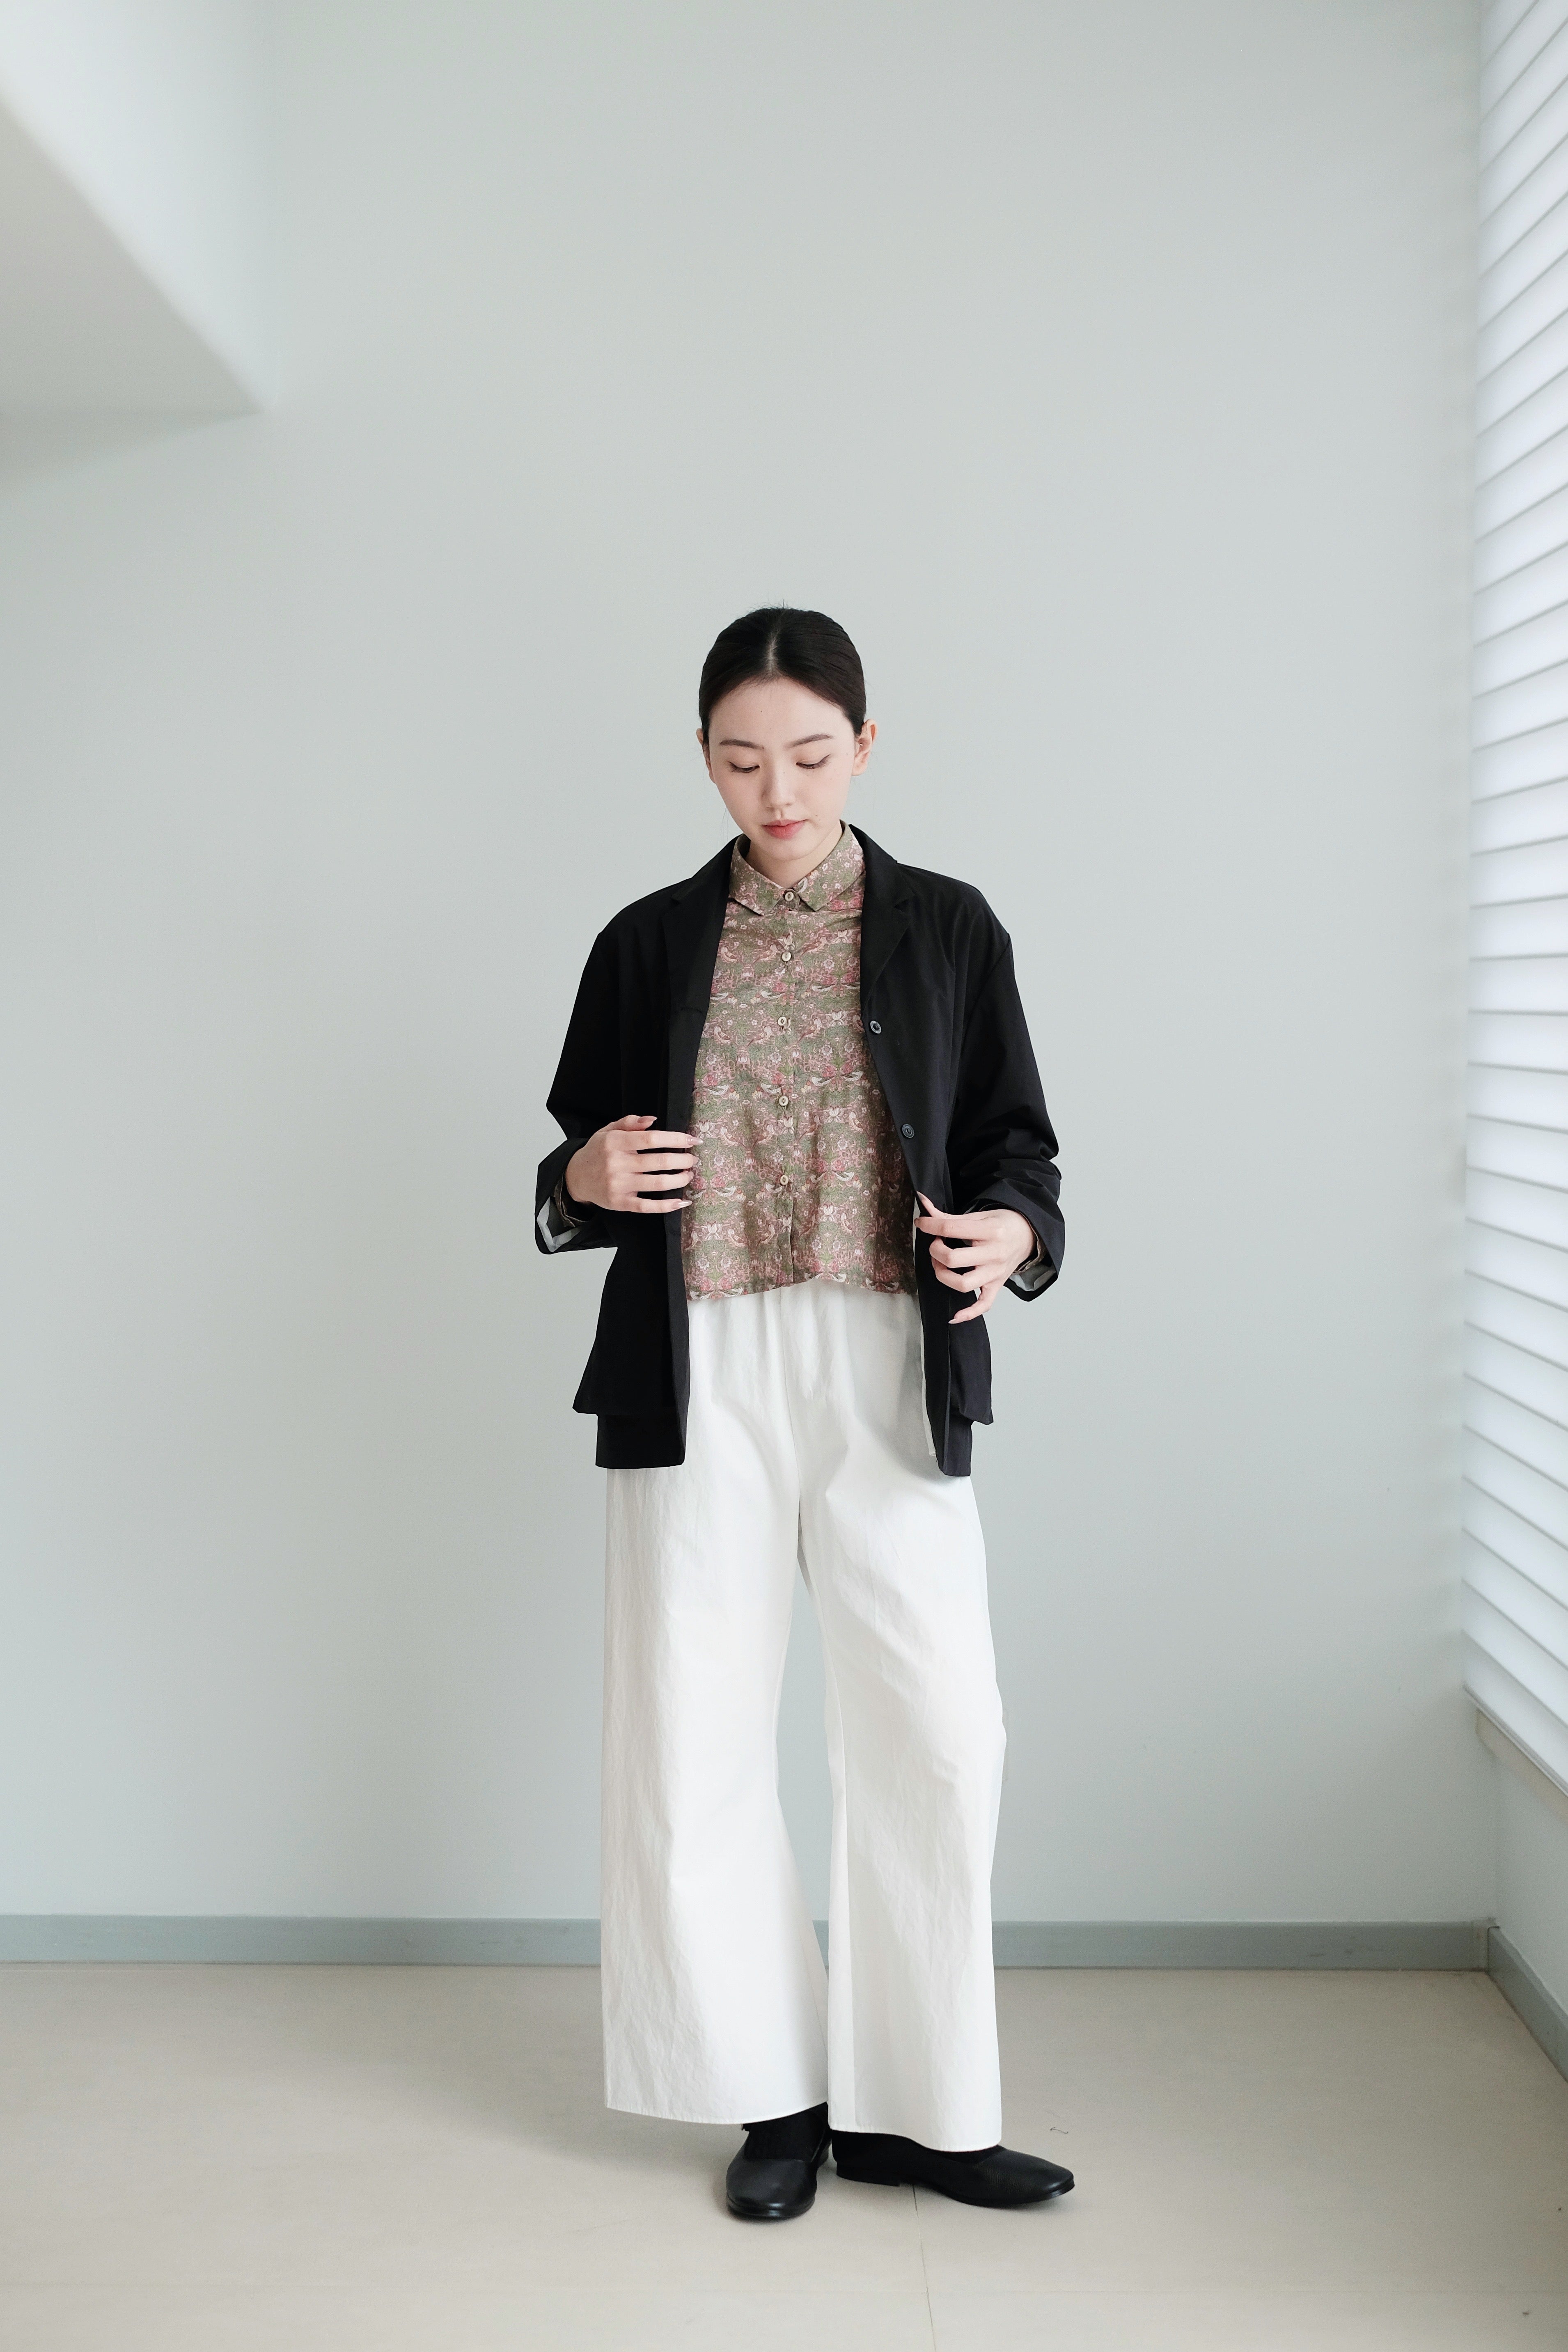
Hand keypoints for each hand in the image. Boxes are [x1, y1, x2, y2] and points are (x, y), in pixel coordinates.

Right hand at [566, 1115, 694, 1214]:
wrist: (576, 1177)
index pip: (652, 1139)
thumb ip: (630, 1122)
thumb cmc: (597, 1152)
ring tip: (688, 1175)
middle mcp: (617, 1163)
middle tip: (693, 1159)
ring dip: (680, 1179)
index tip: (693, 1140)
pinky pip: (648, 1206)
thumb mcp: (608, 1130)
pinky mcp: (620, 1203)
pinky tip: (682, 1201)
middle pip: (659, 1161)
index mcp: (615, 1142)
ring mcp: (619, 1185)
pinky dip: (668, 1206)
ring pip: (658, 1183)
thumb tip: (653, 1120)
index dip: (676, 1139)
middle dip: (682, 1160)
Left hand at [916, 1193, 1036, 1324]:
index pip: (950, 1229)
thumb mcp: (979, 1215)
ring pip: (962, 1284)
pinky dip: (968, 1313)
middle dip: (935, 1250)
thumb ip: (949, 1215)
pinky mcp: (997, 1285)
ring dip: (942, 1275)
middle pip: (953, 1259)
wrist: (1027, 1235)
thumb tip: (923, 1204)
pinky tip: (954, 1316)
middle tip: (936, 1244)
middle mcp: (994, 1254)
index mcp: (990, 1231)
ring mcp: (995, 1273)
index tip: (921, 1223)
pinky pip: (983, 1305)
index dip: (929, 1225)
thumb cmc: (1002, 1224)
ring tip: (941, 1264)